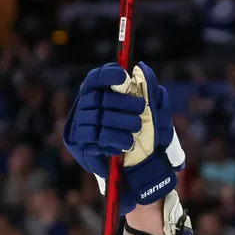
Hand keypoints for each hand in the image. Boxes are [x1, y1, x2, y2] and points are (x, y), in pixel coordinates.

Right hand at [62, 62, 186, 213]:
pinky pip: (98, 139)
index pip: (98, 77)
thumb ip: (148, 88)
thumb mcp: (151, 108)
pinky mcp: (82, 143)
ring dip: (124, 124)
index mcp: (98, 90)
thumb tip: (143, 69)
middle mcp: (87, 103)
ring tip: (136, 130)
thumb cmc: (143, 130)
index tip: (125, 79)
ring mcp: (82, 123)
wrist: (138, 165)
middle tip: (141, 109)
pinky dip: (115, 141)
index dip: (109, 76)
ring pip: (102, 119)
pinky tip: (126, 144)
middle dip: (125, 103)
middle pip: (103, 99)